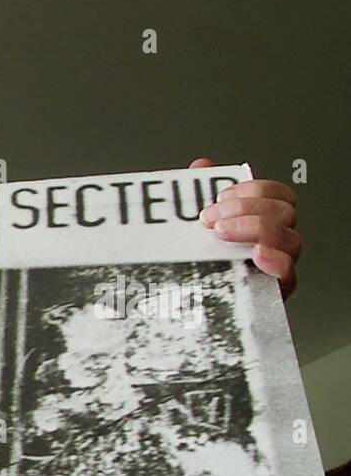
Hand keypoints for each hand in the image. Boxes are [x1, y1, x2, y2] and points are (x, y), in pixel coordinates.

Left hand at [192, 158, 299, 298]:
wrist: (184, 308)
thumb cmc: (195, 265)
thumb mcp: (192, 227)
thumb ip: (199, 194)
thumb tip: (202, 166)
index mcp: (262, 222)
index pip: (278, 195)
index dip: (255, 189)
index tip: (221, 194)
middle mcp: (275, 242)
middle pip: (285, 213)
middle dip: (248, 208)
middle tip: (212, 218)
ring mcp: (276, 266)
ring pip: (290, 238)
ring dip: (256, 229)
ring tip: (222, 233)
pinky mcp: (273, 292)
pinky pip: (289, 274)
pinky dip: (275, 261)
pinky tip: (256, 254)